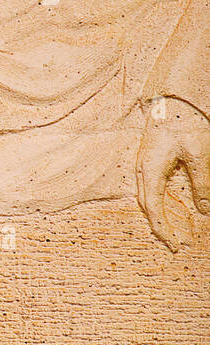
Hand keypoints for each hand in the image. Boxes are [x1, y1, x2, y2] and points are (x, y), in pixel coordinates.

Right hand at [136, 98, 209, 250]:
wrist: (173, 101)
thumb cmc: (184, 124)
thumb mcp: (199, 155)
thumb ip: (202, 183)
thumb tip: (204, 209)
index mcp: (149, 170)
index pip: (153, 207)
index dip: (163, 228)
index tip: (175, 244)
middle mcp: (142, 170)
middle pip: (145, 205)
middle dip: (159, 225)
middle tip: (173, 242)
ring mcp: (143, 165)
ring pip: (145, 197)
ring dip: (156, 215)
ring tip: (168, 229)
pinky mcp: (149, 161)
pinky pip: (149, 188)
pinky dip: (156, 203)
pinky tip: (165, 207)